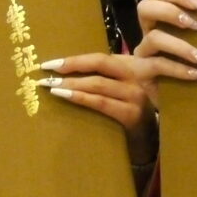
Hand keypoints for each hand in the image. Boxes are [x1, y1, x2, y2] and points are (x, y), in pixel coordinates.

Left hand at [39, 51, 157, 157]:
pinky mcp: (131, 114)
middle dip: (71, 66)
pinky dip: (81, 98)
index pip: (99, 58)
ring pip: (98, 83)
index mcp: (130, 67)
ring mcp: (135, 96)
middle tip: (46, 71)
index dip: (75, 59)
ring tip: (50, 85)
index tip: (50, 63)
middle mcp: (135, 78)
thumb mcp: (120, 90)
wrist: (151, 139)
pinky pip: (101, 102)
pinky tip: (65, 96)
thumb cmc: (129, 112)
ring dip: (72, 83)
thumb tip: (67, 74)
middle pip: (99, 64)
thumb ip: (104, 79)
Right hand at [129, 0, 196, 109]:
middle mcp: (147, 32)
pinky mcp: (141, 73)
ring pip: (154, 38)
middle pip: (146, 8)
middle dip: (170, 12)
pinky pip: (158, 65)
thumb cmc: (189, 65)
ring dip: (181, 46)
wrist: (180, 100)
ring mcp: (141, 52)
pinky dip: (181, 69)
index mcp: (160, 20)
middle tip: (196, 25)